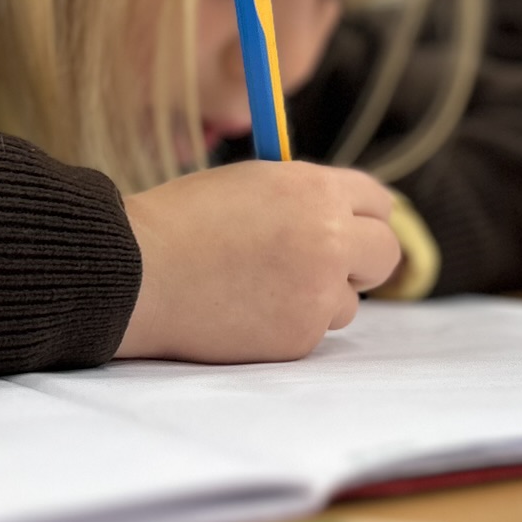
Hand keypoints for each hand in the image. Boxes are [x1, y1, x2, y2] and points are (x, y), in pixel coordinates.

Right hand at [117, 160, 401, 362]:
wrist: (136, 272)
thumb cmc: (181, 220)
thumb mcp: (253, 184)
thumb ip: (304, 198)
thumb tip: (344, 216)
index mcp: (316, 190)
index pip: (379, 202)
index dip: (363, 215)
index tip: (353, 226)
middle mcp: (330, 240)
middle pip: (385, 253)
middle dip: (361, 258)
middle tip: (328, 262)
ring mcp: (317, 294)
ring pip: (348, 300)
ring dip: (319, 295)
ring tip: (260, 284)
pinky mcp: (299, 337)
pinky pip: (313, 330)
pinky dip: (289, 323)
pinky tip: (245, 309)